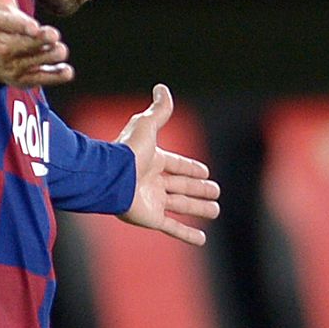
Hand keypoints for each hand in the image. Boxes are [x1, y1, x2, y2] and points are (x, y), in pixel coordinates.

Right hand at [0, 0, 71, 90]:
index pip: (7, 24)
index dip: (21, 26)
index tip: (33, 26)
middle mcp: (2, 46)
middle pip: (22, 46)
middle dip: (38, 42)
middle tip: (53, 36)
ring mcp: (12, 65)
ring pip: (33, 63)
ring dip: (48, 56)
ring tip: (60, 49)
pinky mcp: (23, 78)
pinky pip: (39, 79)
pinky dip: (53, 76)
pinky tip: (67, 71)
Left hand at [117, 86, 221, 245]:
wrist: (112, 177)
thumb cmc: (128, 151)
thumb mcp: (147, 125)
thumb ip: (159, 110)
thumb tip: (162, 87)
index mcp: (153, 161)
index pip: (177, 165)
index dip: (191, 168)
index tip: (206, 172)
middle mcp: (153, 182)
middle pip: (182, 186)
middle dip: (199, 189)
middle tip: (216, 192)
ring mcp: (153, 201)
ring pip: (182, 206)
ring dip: (198, 209)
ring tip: (216, 211)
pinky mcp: (151, 218)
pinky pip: (172, 228)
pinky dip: (187, 234)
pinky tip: (202, 239)